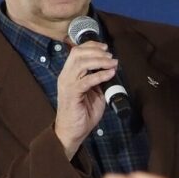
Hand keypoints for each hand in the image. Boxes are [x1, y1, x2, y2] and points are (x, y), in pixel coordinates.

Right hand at [54, 41, 117, 158]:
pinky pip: (86, 80)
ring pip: (81, 64)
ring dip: (99, 61)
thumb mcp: (93, 92)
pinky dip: (100, 75)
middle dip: (96, 51)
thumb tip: (110, 68)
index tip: (105, 47)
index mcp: (69, 74)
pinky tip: (110, 74)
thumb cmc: (82, 113)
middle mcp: (65, 76)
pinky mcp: (72, 94)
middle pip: (77, 53)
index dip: (91, 45)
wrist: (72, 132)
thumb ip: (98, 80)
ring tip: (112, 63)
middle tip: (110, 55)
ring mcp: (67, 85)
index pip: (76, 51)